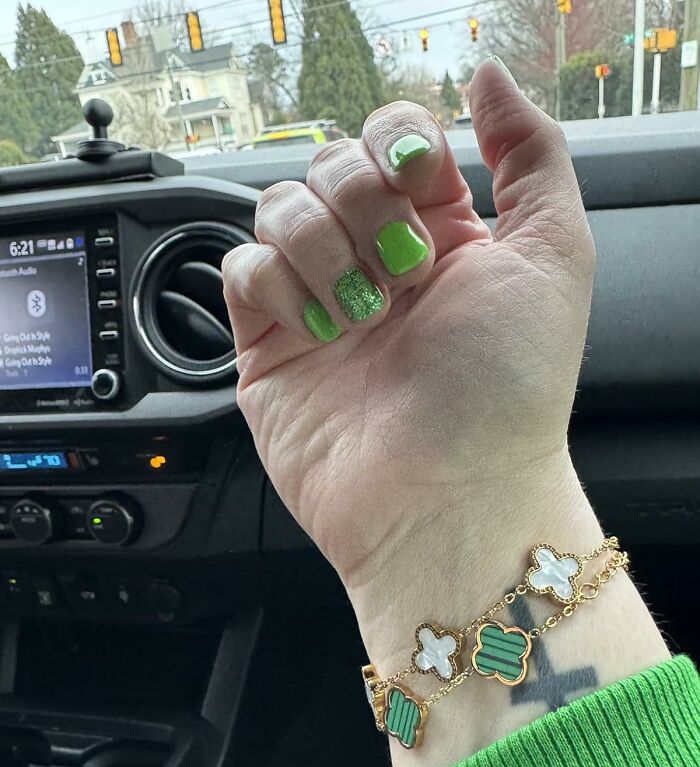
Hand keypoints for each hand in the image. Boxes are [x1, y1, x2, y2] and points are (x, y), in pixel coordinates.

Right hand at [224, 60, 668, 766]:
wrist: (446, 501)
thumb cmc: (507, 393)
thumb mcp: (556, 256)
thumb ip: (531, 152)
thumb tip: (487, 76)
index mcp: (445, 235)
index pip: (395, 139)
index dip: (401, 147)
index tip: (427, 189)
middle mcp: (378, 263)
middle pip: (331, 162)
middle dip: (365, 205)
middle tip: (404, 274)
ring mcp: (321, 302)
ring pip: (280, 207)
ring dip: (322, 246)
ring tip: (361, 312)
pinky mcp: (270, 344)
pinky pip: (242, 269)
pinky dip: (276, 287)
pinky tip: (318, 330)